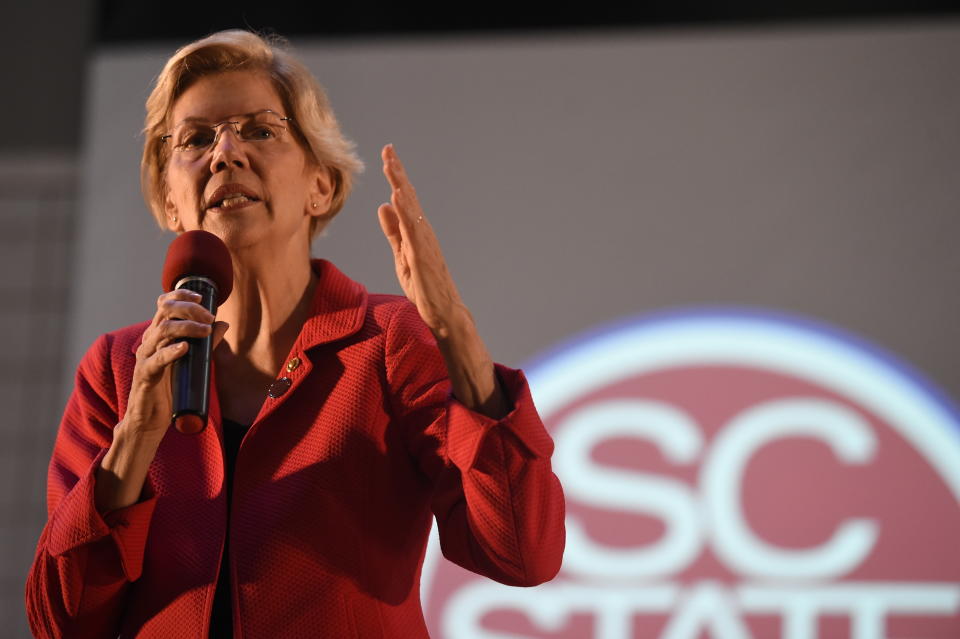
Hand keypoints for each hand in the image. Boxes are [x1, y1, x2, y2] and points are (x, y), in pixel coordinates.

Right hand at [123, 289, 228, 434]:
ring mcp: (145, 357)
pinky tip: (185, 347)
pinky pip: (156, 359)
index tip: (202, 297)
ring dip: (187, 327)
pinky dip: (171, 351)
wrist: (149, 419)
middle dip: (189, 309)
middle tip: (209, 317)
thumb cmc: (169, 388)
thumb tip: (223, 324)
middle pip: (165, 312)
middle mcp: (150, 341)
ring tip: (206, 331)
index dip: (181, 295)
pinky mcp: (144, 375)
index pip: (164, 304)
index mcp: (158, 335)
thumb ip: (206, 343)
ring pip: (162, 331)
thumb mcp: (191, 362)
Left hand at [377, 143, 463, 338]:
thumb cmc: (425, 287)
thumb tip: (383, 206)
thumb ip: (393, 232)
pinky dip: (405, 211)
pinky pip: (413, 229)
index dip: (395, 177)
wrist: (442, 312)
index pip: (404, 199)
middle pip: (408, 197)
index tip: (386, 156)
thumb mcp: (402, 255)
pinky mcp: (423, 255)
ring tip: (390, 165)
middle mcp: (423, 232)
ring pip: (411, 208)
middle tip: (388, 149)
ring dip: (400, 185)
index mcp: (416, 231)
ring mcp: (424, 242)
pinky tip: (397, 196)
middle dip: (398, 172)